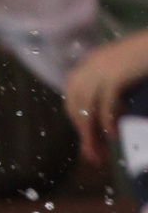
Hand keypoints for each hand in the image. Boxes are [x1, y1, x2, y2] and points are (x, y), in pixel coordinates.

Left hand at [64, 32, 147, 164]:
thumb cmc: (142, 58)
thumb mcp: (116, 74)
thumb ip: (103, 92)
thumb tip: (99, 120)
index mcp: (84, 68)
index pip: (72, 102)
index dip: (78, 123)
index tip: (87, 139)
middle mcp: (86, 69)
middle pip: (76, 109)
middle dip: (84, 134)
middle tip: (92, 154)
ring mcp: (98, 72)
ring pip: (87, 111)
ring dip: (91, 135)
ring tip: (99, 152)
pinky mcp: (113, 77)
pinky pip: (105, 106)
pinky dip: (107, 123)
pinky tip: (113, 135)